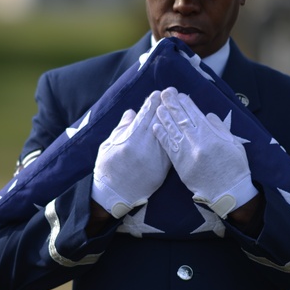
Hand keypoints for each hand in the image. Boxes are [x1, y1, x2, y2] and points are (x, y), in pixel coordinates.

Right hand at [91, 90, 170, 217]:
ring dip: (175, 120)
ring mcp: (156, 160)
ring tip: (181, 108)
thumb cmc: (107, 168)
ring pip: (169, 134)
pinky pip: (173, 150)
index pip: (144, 116)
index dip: (152, 103)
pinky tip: (181, 129)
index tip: (158, 93)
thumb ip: (121, 128)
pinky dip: (177, 138)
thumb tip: (132, 113)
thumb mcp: (107, 144)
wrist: (114, 195)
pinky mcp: (163, 170)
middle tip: (173, 94)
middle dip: (166, 107)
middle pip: (159, 122)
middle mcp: (145, 148)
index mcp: (129, 140)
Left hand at [152, 87, 257, 217]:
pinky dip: (162, 136)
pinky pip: (168, 148)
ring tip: (157, 107)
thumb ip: (220, 128)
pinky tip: (156, 127)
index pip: (194, 115)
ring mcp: (187, 153)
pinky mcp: (180, 165)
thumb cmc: (235, 167)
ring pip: (172, 131)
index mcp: (210, 135)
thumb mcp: (234, 143)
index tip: (179, 95)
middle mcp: (196, 142)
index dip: (185, 103)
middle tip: (164, 93)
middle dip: (172, 105)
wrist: (228, 192)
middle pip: (181, 119)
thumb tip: (206, 115)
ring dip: (164, 118)